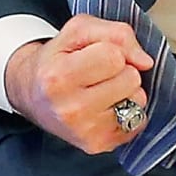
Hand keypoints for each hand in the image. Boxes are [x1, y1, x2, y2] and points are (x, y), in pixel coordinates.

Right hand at [3, 14, 152, 154]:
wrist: (31, 95)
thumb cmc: (56, 59)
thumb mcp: (78, 30)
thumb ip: (116, 33)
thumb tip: (145, 61)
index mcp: (59, 77)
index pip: (114, 56)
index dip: (110, 50)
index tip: (94, 56)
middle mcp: (70, 109)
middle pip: (130, 78)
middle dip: (121, 70)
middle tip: (97, 73)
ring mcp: (85, 131)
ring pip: (138, 100)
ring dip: (126, 91)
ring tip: (101, 89)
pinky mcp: (97, 145)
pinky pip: (138, 121)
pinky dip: (127, 110)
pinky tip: (105, 106)